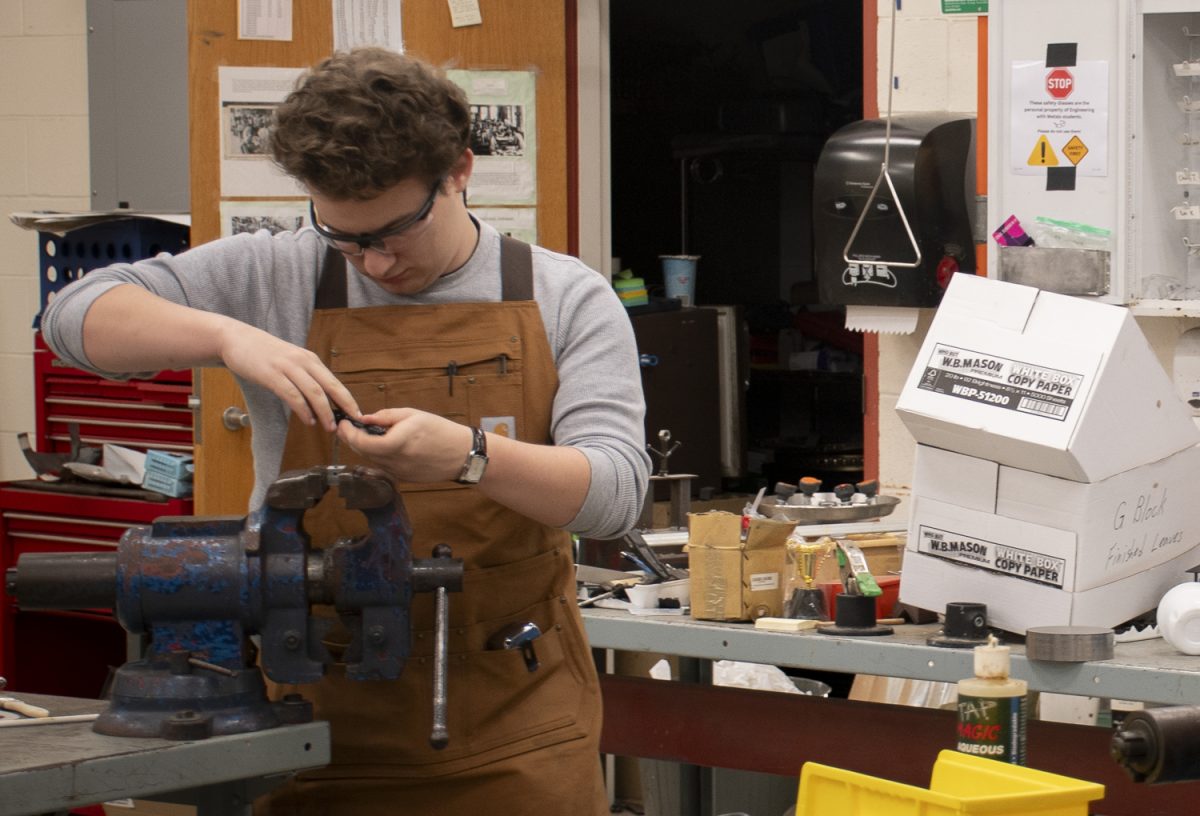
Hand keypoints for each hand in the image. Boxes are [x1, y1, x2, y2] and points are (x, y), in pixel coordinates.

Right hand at [217, 321, 358, 430]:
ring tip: (329, 427)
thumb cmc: (265, 355)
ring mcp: (288, 367)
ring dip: (324, 412)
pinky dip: (303, 410)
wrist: (237, 339)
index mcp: (310, 360)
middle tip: (350, 424)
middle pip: (330, 387)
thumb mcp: (291, 362)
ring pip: (314, 392)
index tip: (357, 415)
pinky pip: (293, 395)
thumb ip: (305, 377)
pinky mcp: (272, 375)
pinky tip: (308, 420)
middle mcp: (303, 361)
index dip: (348, 399)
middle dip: (343, 407)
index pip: (335, 382)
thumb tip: (321, 401)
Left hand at [337, 408, 473, 482]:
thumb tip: (364, 418)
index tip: (344, 423)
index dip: (348, 433)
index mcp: (396, 443)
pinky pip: (382, 467)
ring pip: (371, 460)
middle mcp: (394, 462)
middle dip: (351, 440)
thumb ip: (385, 416)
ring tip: (367, 434)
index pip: (361, 442)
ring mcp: (398, 473)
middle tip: (348, 427)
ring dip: (364, 448)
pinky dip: (377, 456)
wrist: (462, 455)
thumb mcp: (413, 414)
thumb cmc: (440, 431)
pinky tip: (384, 446)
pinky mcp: (402, 479)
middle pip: (362, 452)